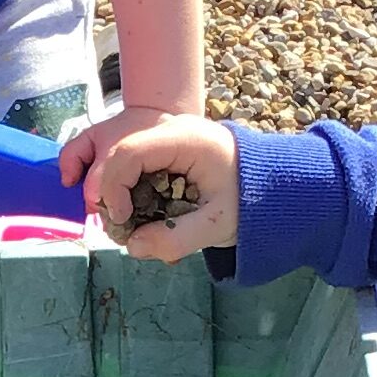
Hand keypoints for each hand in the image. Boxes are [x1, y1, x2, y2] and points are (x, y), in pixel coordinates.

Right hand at [58, 112, 240, 258]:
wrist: (271, 185)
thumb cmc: (251, 200)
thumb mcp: (219, 226)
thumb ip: (176, 239)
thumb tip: (131, 247)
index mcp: (185, 139)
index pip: (129, 152)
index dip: (113, 186)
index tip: (121, 220)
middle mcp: (168, 129)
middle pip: (116, 151)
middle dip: (105, 190)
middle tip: (114, 227)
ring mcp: (161, 137)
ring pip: (115, 154)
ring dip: (107, 188)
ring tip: (119, 221)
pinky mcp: (159, 151)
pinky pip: (127, 163)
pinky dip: (118, 187)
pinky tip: (126, 213)